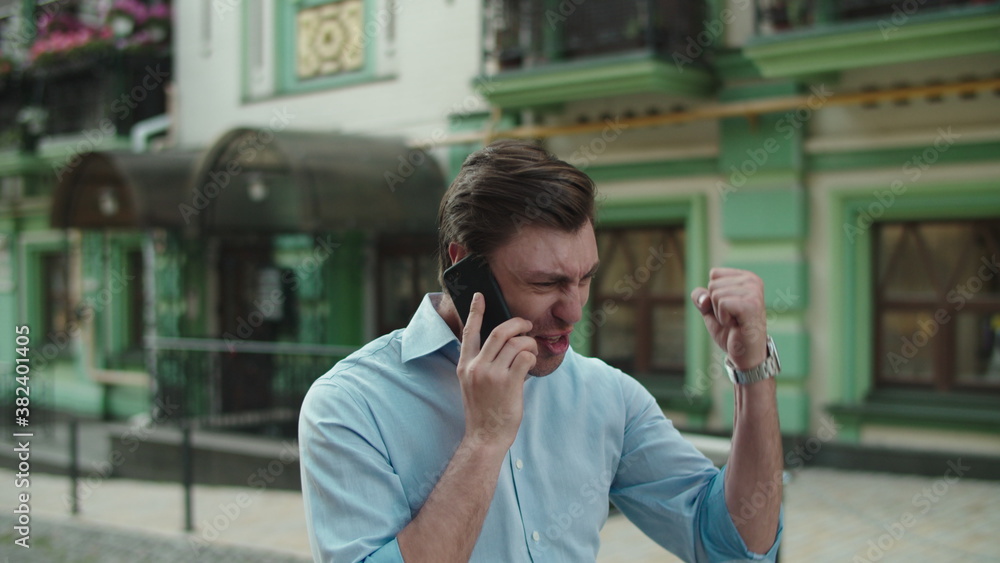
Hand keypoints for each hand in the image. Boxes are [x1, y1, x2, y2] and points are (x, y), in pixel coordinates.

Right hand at [457, 293, 536, 450]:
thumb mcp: (472, 383)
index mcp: (465, 365)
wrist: (485, 436)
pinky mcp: (508, 383)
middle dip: (517, 323)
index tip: (479, 295)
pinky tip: (530, 365)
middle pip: (499, 332)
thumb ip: (482, 363)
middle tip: (527, 325)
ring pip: (516, 343)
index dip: (475, 312)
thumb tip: (505, 342)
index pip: (469, 332)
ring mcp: (491, 375)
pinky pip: (525, 357)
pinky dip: (532, 357)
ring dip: (529, 343)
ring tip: (531, 351)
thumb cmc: (484, 409)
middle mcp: (476, 367)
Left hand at [691, 268, 767, 369]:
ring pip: (716, 294)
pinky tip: (737, 325)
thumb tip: (704, 298)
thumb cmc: (730, 331)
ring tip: (735, 321)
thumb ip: (701, 297)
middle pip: (713, 284)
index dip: (713, 295)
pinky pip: (722, 304)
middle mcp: (753, 281)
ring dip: (720, 313)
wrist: (744, 354)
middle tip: (732, 318)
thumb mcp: (710, 310)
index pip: (714, 274)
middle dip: (716, 306)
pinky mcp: (751, 305)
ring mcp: (754, 292)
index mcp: (746, 277)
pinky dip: (723, 318)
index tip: (728, 309)